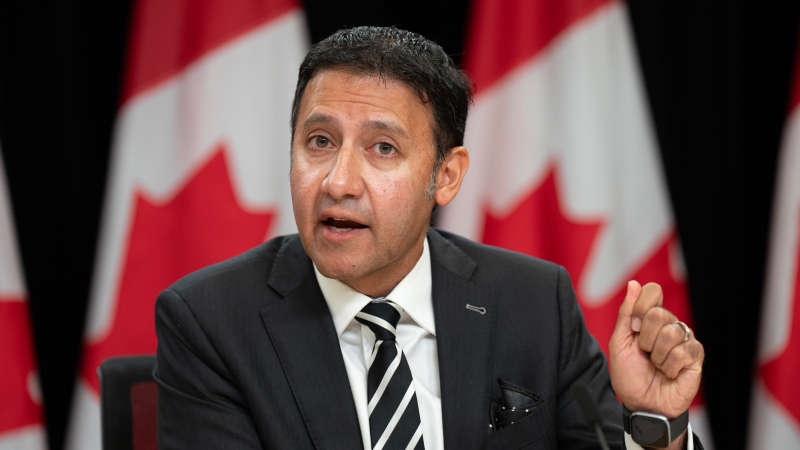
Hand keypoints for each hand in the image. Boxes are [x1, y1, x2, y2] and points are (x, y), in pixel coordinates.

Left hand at [609, 280, 703, 419]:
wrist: (642, 404)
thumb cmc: (630, 376)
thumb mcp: (620, 343)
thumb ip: (626, 314)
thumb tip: (634, 285)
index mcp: (649, 318)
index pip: (651, 292)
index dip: (640, 307)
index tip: (634, 328)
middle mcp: (668, 325)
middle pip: (658, 313)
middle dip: (645, 338)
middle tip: (645, 352)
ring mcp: (684, 339)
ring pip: (672, 331)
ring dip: (657, 354)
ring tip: (657, 365)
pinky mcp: (696, 356)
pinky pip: (684, 350)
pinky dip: (670, 365)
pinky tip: (669, 372)